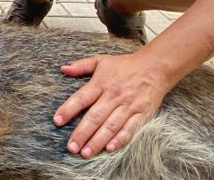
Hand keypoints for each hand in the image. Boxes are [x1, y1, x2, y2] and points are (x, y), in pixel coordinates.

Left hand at [54, 52, 172, 157]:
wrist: (156, 67)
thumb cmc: (125, 65)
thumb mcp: (101, 60)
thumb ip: (81, 66)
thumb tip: (63, 69)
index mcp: (101, 83)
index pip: (81, 98)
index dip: (68, 109)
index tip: (57, 121)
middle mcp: (114, 96)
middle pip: (95, 117)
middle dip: (82, 133)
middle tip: (71, 147)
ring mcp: (128, 106)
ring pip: (111, 126)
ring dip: (98, 141)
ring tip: (86, 153)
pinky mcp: (142, 114)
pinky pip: (130, 129)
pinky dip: (120, 139)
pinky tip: (110, 148)